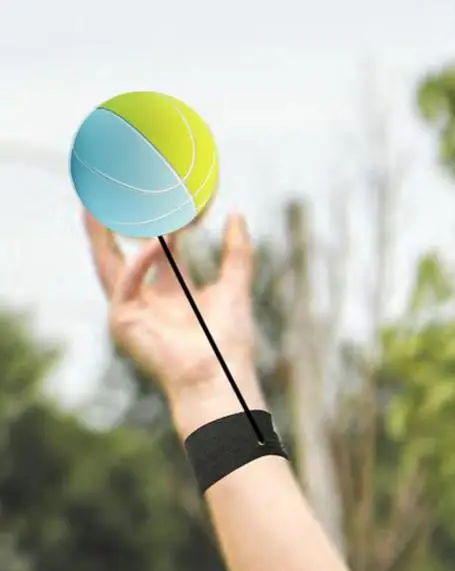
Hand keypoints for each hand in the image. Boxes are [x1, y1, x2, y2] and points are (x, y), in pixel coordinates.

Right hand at [86, 210, 258, 403]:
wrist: (220, 377)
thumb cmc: (229, 342)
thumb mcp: (234, 286)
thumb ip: (236, 252)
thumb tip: (238, 214)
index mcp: (174, 292)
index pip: (159, 248)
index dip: (158, 220)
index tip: (157, 191)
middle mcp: (149, 299)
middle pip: (124, 252)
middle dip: (115, 223)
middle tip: (110, 188)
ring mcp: (133, 311)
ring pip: (108, 264)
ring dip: (101, 234)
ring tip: (94, 201)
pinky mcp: (123, 323)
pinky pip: (124, 286)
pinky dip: (136, 265)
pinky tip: (151, 246)